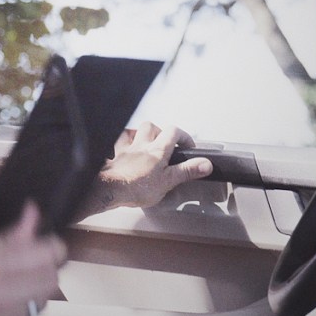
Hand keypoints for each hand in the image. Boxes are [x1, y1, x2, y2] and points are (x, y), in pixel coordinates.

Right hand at [0, 202, 65, 315]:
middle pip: (50, 280)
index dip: (51, 246)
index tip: (46, 245)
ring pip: (42, 302)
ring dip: (35, 291)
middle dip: (45, 269)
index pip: (47, 254)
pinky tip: (7, 303)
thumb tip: (33, 212)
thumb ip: (8, 236)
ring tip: (14, 286)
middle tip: (31, 265)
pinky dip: (25, 310)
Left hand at [98, 122, 213, 208]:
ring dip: (140, 134)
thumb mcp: (168, 181)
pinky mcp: (112, 156)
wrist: (110, 188)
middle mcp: (141, 144)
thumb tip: (205, 164)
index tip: (188, 146)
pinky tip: (122, 150)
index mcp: (158, 150)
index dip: (183, 136)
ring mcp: (125, 148)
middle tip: (165, 143)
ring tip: (145, 143)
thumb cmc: (136, 187)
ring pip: (133, 131)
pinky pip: (114, 143)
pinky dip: (120, 144)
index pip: (174, 131)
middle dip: (160, 132)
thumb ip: (187, 171)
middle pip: (151, 126)